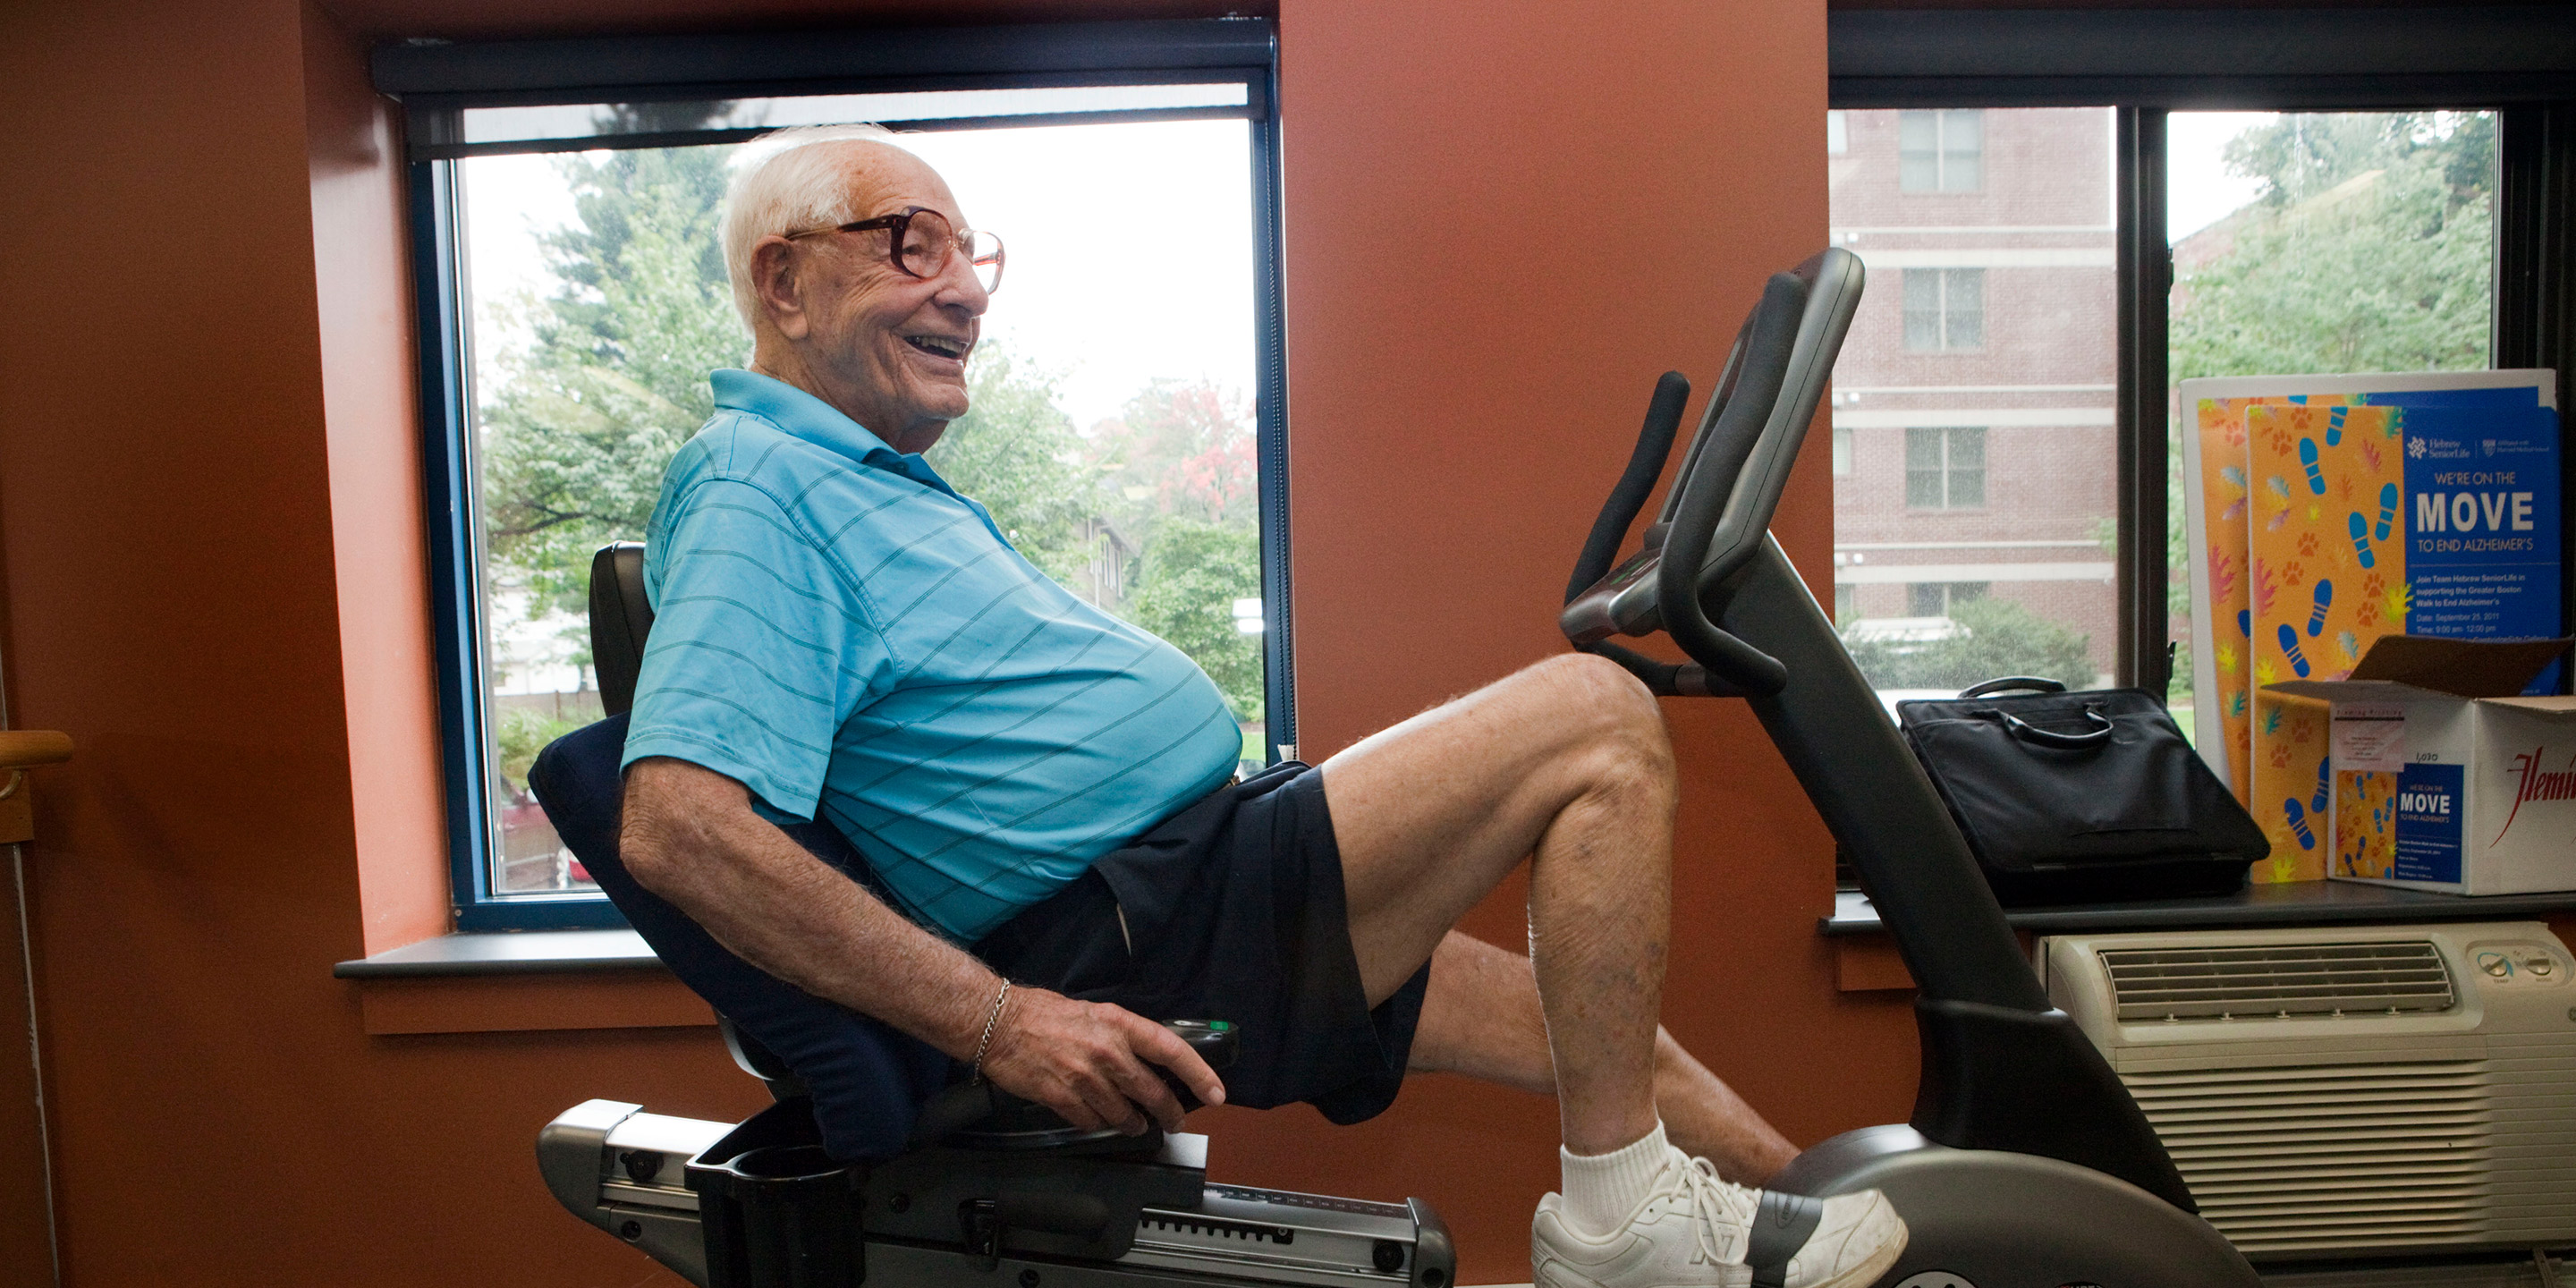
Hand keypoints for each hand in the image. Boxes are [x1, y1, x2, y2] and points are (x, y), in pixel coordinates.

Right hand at [976, 987, 1226, 1134]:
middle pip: (1152, 1091)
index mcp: (1119, 1024)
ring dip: (1134, 1123)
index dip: (1199, 1073)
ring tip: (1138, 1125)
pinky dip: (1100, 1125)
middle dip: (1170, 1112)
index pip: (1172, 1049)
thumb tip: (1148, 1057)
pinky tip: (1102, 1122)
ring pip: (1123, 1113)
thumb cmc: (1043, 1013)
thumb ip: (1122, 1036)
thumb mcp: (1094, 1013)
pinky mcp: (1062, 1097)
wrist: (999, 1023)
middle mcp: (1107, 1051)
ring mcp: (1084, 1077)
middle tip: (1176, 1121)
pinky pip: (1092, 1121)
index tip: (1215, 1092)